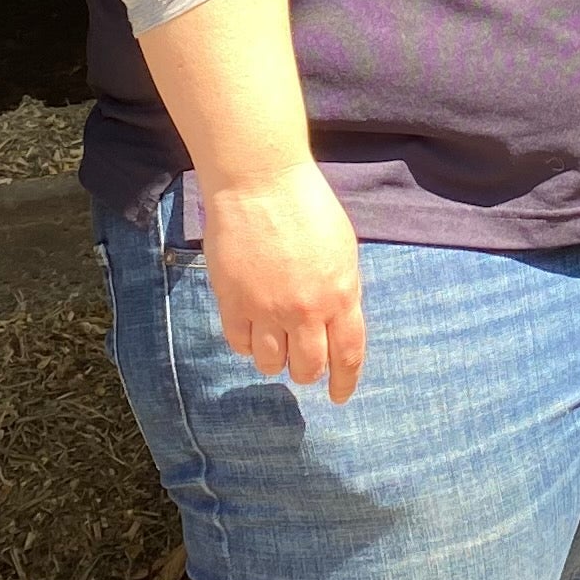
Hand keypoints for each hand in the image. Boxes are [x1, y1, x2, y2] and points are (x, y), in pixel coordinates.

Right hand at [200, 163, 369, 398]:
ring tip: (273, 341)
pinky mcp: (232, 302)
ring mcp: (266, 308)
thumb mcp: (342, 250)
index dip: (344, 382)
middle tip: (301, 361)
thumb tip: (335, 324)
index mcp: (340, 295)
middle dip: (307, 370)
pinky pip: (239, 343)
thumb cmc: (307, 207)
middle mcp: (305, 310)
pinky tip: (250, 327)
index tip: (339, 396)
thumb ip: (341, 291)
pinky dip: (246, 343)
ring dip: (274, 359)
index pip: (347, 355)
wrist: (259, 183)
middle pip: (307, 367)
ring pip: (270, 363)